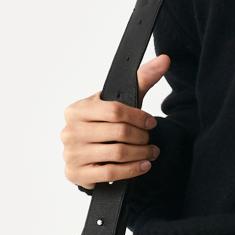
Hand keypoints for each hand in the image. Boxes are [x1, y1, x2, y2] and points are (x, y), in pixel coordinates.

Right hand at [62, 54, 168, 188]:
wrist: (87, 157)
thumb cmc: (103, 127)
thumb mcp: (118, 103)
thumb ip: (140, 80)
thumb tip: (165, 60)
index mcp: (76, 110)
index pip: (115, 110)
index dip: (138, 117)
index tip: (151, 122)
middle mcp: (70, 131)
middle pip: (119, 132)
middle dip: (142, 137)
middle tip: (151, 140)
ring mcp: (71, 154)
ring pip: (117, 153)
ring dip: (141, 154)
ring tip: (151, 152)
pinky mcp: (76, 174)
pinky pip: (111, 173)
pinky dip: (132, 170)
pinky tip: (143, 166)